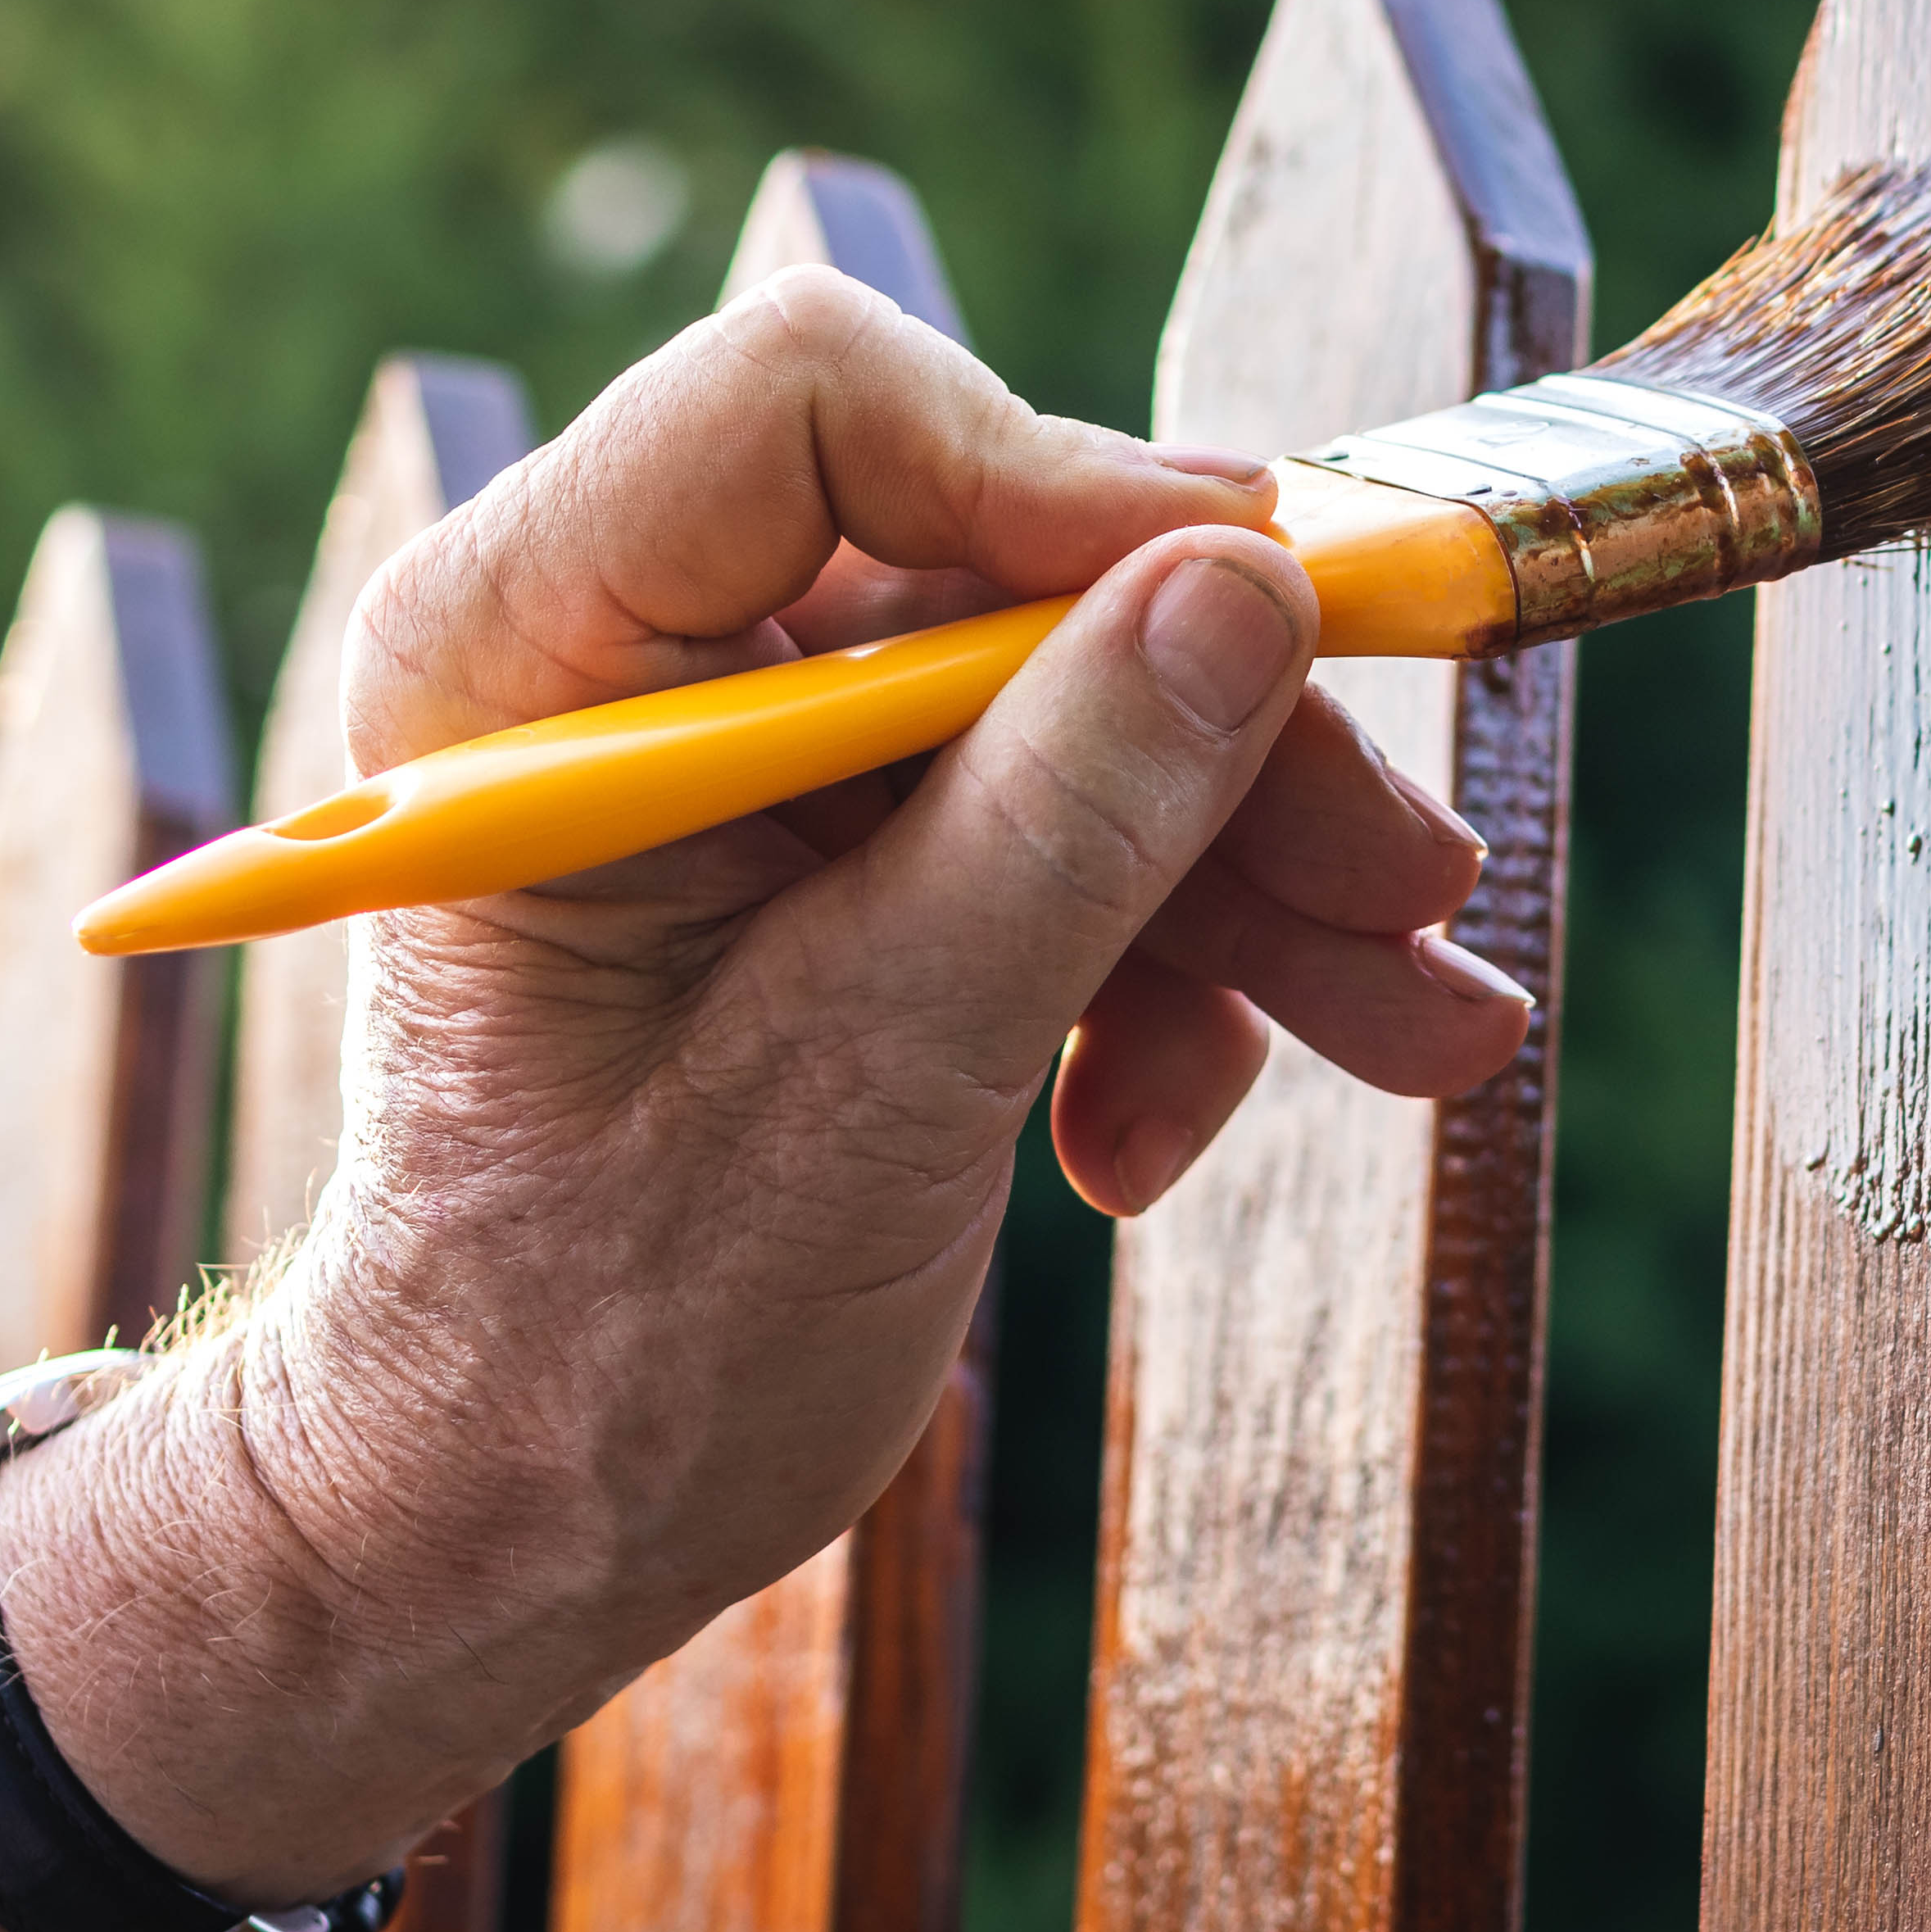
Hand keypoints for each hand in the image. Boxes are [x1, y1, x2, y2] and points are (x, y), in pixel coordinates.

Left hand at [0, 269, 1533, 1894]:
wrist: (516, 1526)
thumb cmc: (606, 1338)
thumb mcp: (872, 1076)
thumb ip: (1064, 819)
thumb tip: (1250, 588)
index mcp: (527, 646)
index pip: (814, 405)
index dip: (1061, 483)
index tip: (1266, 606)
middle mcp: (625, 655)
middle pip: (994, 571)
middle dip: (1219, 742)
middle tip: (1412, 887)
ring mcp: (737, 755)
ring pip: (1064, 708)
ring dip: (1245, 882)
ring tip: (1414, 1035)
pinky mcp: (828, 852)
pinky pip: (1052, 824)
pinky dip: (1154, 967)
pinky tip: (1156, 1131)